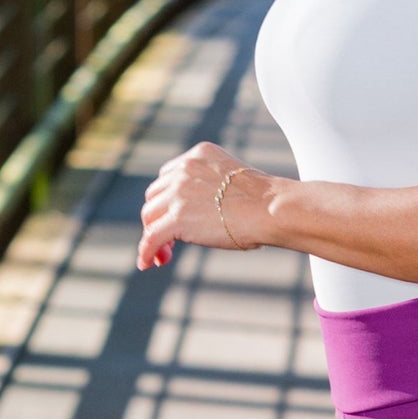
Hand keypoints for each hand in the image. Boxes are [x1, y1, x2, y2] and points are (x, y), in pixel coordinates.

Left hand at [136, 142, 262, 270]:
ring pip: (149, 215)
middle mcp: (184, 169)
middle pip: (155, 195)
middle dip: (159, 217)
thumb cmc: (264, 202)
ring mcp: (178, 192)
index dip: (167, 199)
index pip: (168, 176)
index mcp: (198, 155)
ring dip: (153, 235)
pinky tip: (147, 263)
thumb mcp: (233, 181)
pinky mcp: (177, 217)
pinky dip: (146, 251)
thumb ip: (212, 187)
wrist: (271, 209)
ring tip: (164, 255)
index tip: (173, 216)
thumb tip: (205, 213)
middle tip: (169, 239)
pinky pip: (151, 237)